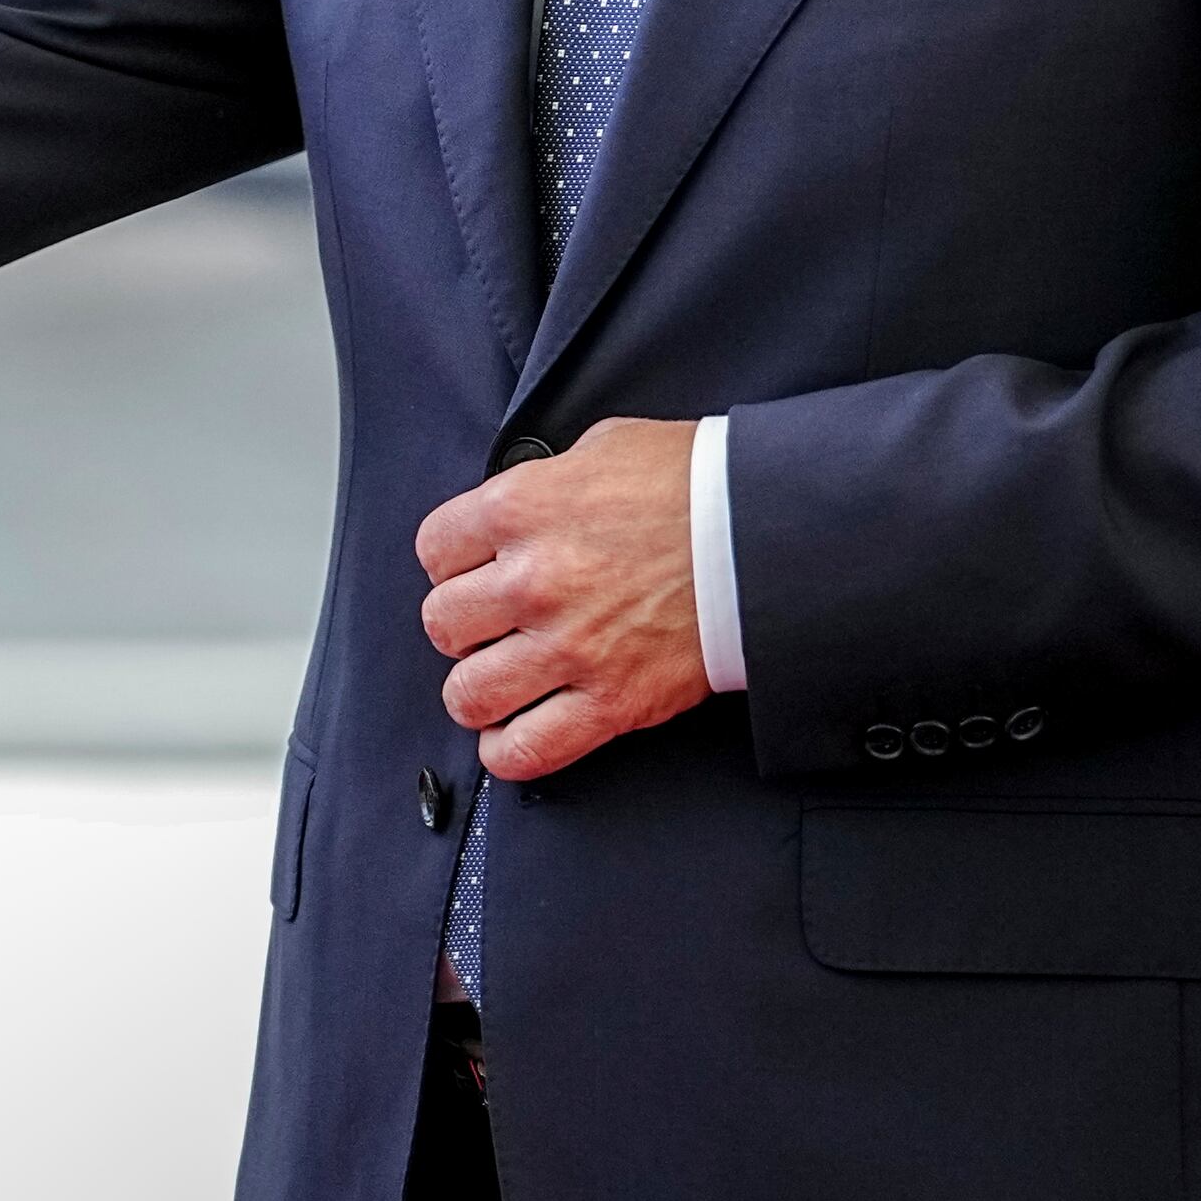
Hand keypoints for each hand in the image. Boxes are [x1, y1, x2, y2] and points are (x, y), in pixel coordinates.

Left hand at [414, 416, 708, 779]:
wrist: (767, 534)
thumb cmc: (694, 484)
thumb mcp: (600, 449)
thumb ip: (543, 483)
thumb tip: (519, 510)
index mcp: (520, 509)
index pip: (433, 549)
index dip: (451, 562)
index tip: (472, 569)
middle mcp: (533, 580)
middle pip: (442, 623)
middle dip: (461, 626)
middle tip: (490, 625)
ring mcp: (571, 646)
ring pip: (468, 693)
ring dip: (477, 690)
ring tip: (499, 679)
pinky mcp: (614, 700)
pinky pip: (529, 749)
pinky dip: (510, 750)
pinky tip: (513, 734)